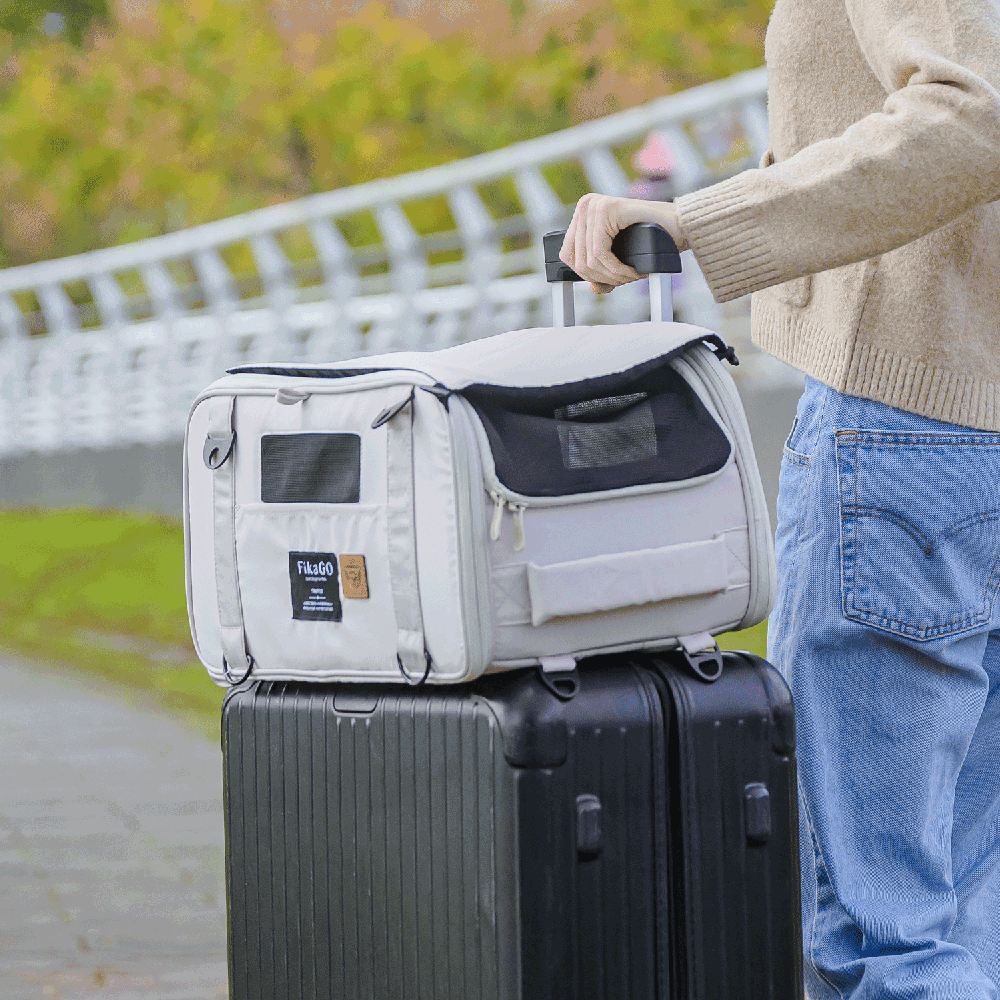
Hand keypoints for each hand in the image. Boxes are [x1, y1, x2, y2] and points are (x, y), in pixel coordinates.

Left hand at [559, 193, 689, 293]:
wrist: (680, 225)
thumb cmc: (652, 239)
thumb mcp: (619, 257)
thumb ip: (603, 270)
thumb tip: (593, 289)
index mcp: (583, 213)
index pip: (568, 255)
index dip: (588, 276)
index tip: (610, 281)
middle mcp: (586, 205)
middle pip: (577, 260)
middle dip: (602, 278)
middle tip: (624, 280)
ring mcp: (595, 205)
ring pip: (588, 260)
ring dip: (612, 276)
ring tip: (631, 276)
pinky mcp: (607, 209)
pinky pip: (600, 254)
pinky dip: (616, 270)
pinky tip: (633, 272)